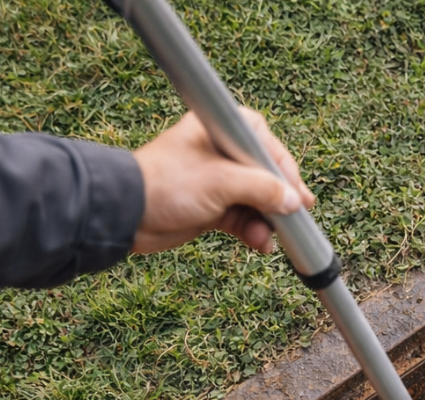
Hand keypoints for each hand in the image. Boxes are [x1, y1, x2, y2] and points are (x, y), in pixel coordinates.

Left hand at [131, 108, 315, 253]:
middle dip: (278, 198)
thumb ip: (262, 189)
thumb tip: (293, 201)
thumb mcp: (221, 182)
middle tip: (296, 216)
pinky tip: (261, 244)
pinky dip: (251, 230)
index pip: (264, 142)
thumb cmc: (166, 183)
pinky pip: (241, 218)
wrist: (127, 214)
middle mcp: (220, 152)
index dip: (283, 167)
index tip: (296, 190)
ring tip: (274, 237)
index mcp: (220, 130)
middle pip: (263, 174)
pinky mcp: (210, 206)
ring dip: (266, 220)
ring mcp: (215, 181)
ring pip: (254, 200)